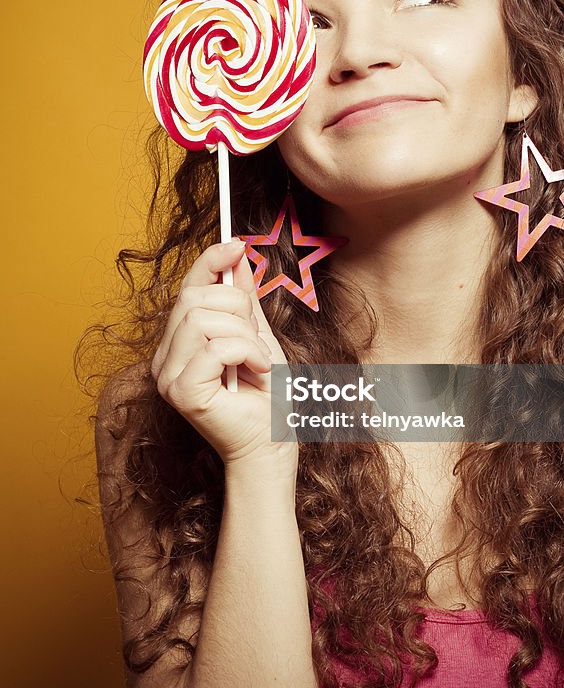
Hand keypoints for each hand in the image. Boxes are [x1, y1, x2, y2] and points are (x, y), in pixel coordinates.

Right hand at [151, 240, 296, 474]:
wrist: (273, 442)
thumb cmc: (267, 396)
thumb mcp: (259, 335)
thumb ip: (244, 300)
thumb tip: (237, 256)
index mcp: (181, 341)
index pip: (188, 289)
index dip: (210, 262)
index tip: (236, 245)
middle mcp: (165, 356)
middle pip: (193, 299)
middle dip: (237, 308)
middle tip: (257, 337)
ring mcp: (167, 375)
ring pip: (202, 319)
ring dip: (244, 335)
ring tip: (259, 360)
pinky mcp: (179, 392)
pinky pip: (213, 347)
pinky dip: (246, 352)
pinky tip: (257, 371)